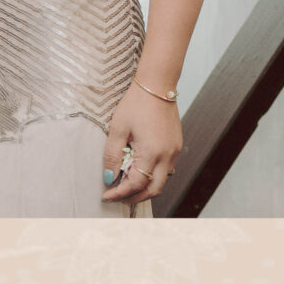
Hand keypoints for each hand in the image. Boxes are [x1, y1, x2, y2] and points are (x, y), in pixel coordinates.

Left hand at [102, 84, 180, 206]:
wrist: (157, 85)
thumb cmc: (136, 104)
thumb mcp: (118, 128)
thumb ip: (112, 155)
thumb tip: (109, 177)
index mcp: (152, 153)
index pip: (136, 184)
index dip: (120, 193)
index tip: (106, 195)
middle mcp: (167, 156)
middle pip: (154, 190)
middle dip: (135, 197)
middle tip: (118, 198)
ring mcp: (175, 151)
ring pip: (162, 181)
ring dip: (145, 187)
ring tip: (126, 186)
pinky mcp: (176, 146)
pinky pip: (166, 169)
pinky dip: (153, 176)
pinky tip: (139, 171)